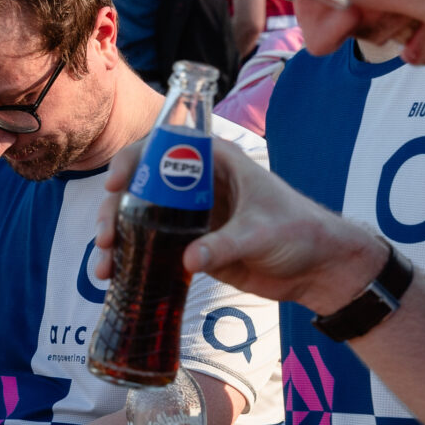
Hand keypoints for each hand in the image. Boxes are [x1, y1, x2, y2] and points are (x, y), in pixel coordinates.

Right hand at [94, 136, 387, 317]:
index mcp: (215, 163)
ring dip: (117, 239)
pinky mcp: (191, 246)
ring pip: (140, 219)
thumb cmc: (300, 232)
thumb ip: (225, 245)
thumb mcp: (263, 233)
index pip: (162, 146)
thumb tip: (186, 261)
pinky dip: (132, 260)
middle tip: (107, 237)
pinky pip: (153, 249)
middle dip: (115, 210)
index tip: (116, 186)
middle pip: (141, 186)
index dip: (133, 161)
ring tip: (106, 265)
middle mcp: (196, 185)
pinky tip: (115, 277)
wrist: (319, 269)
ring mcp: (191, 216)